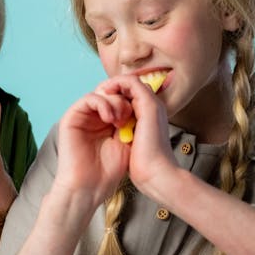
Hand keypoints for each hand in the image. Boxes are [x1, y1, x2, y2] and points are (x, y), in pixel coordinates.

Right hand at [54, 84, 132, 208]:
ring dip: (115, 102)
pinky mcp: (72, 118)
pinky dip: (102, 103)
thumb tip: (140, 98)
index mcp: (108, 122)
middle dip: (124, 98)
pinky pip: (88, 99)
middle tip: (131, 115)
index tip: (141, 110)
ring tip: (120, 120)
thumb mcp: (128, 140)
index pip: (121, 99)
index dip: (132, 98)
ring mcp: (83, 117)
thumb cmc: (108, 171)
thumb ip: (132, 119)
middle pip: (111, 93)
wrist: (89, 188)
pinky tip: (110, 118)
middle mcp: (95, 117)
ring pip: (101, 93)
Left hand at [96, 75, 178, 202]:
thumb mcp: (130, 144)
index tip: (100, 105)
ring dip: (113, 84)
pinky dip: (116, 84)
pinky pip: (131, 82)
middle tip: (98, 95)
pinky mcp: (149, 105)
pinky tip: (104, 93)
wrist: (155, 173)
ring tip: (99, 93)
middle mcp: (153, 108)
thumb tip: (113, 133)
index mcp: (149, 118)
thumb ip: (125, 133)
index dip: (115, 97)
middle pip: (132, 86)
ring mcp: (152, 105)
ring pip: (131, 81)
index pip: (132, 97)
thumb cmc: (144, 165)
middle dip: (113, 88)